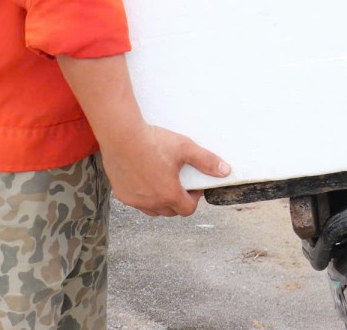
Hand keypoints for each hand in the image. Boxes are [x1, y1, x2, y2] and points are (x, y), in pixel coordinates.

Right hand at [56, 54, 229, 216]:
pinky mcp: (121, 194)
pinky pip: (136, 202)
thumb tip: (225, 171)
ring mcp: (134, 200)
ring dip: (161, 201)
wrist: (121, 135)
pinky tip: (144, 179)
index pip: (188, 210)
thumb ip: (206, 161)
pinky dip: (143, 196)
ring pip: (153, 210)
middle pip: (171, 211)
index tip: (194, 185)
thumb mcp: (185, 148)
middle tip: (180, 182)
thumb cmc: (153, 141)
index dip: (195, 198)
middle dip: (179, 200)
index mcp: (169, 194)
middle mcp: (151, 203)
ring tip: (163, 181)